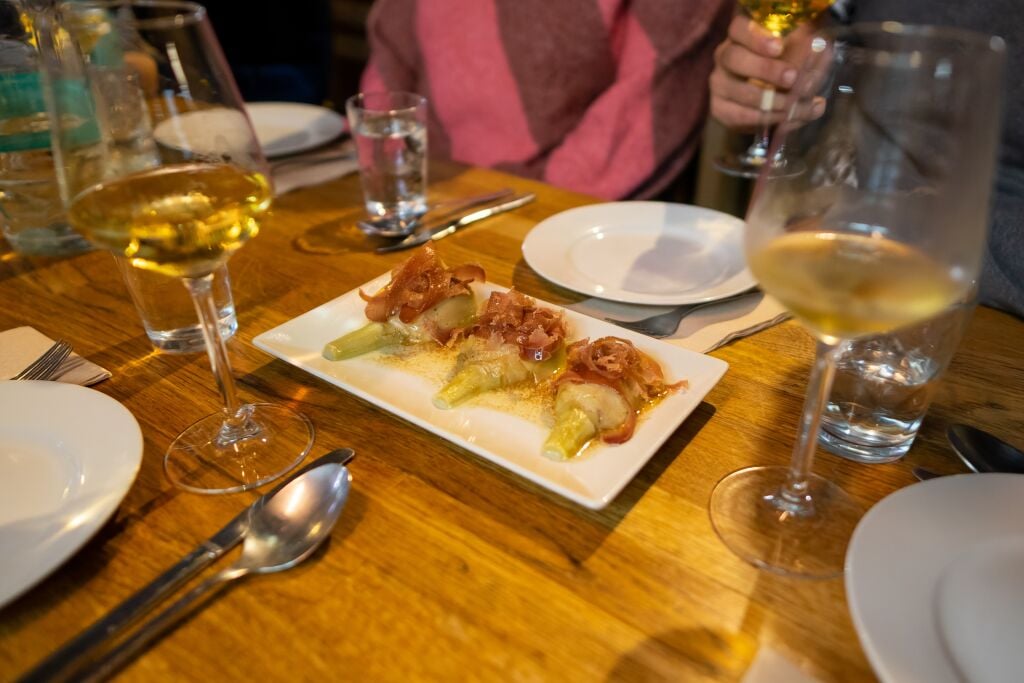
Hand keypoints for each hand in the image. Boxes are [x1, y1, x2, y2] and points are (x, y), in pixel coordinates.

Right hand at [710, 16, 823, 131]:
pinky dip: (761, 118)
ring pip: (735, 90)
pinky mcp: (720, 108)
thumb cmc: (789, 67)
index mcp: (742, 36)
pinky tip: (781, 117)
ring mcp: (719, 83)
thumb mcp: (801, 54)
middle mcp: (725, 57)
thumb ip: (809, 53)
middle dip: (764, 69)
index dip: (756, 37)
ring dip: (766, 99)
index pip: (739, 28)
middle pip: (734, 58)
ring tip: (790, 105)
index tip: (779, 47)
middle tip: (791, 78)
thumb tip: (819, 58)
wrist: (774, 100)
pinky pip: (736, 115)